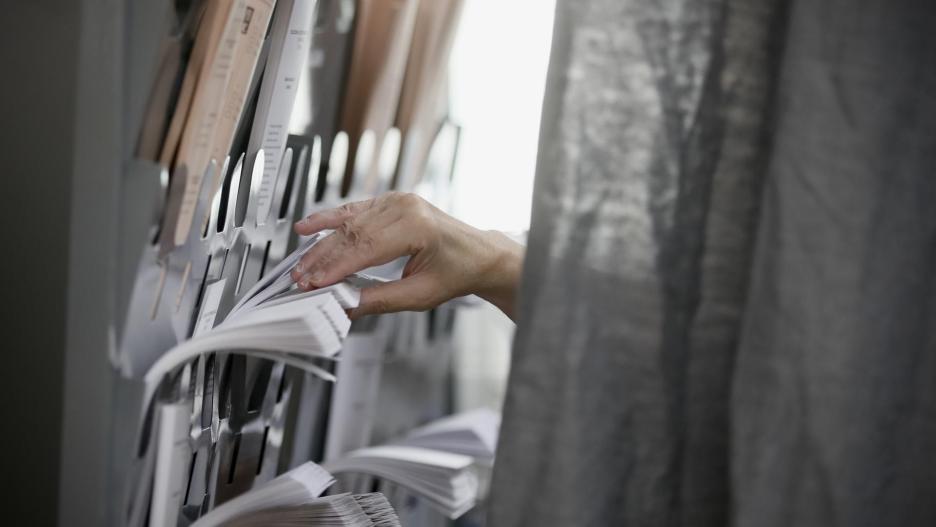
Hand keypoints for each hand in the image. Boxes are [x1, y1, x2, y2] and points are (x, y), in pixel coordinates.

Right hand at [291, 192, 523, 319]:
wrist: (478, 254)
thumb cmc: (457, 271)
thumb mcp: (420, 295)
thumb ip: (379, 300)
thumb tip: (345, 306)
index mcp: (417, 227)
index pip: (365, 249)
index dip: (336, 268)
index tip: (314, 284)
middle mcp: (406, 208)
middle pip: (353, 234)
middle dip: (323, 259)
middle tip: (301, 278)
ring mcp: (398, 201)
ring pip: (350, 222)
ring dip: (322, 244)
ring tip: (301, 263)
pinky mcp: (392, 202)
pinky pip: (355, 210)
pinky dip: (330, 219)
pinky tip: (308, 227)